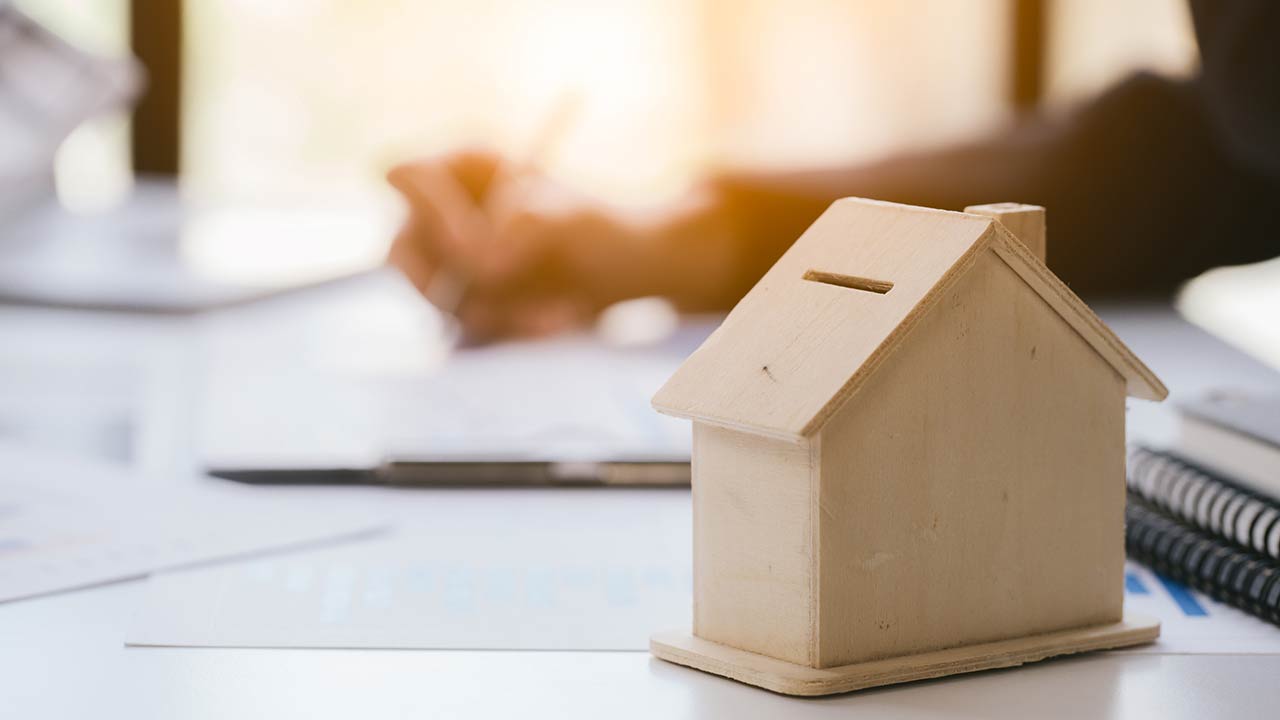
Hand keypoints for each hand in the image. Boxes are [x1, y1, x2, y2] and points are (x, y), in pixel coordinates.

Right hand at [387, 149, 738, 342]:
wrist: (623, 274)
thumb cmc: (598, 228)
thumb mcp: (567, 222)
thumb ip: (521, 230)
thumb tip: (483, 262)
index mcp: (461, 168)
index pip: (405, 175)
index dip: (429, 212)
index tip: (473, 250)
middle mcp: (440, 215)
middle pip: (400, 251)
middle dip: (442, 286)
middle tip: (485, 311)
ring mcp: (446, 265)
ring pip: (439, 299)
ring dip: (497, 314)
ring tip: (559, 311)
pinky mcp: (462, 306)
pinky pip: (464, 330)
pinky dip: (509, 332)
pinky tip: (555, 322)